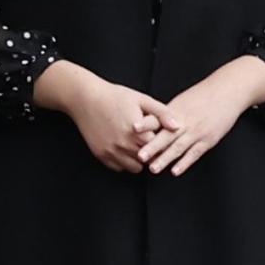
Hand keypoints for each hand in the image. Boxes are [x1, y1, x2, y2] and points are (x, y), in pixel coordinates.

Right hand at [35, 61, 177, 173]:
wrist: (85, 98)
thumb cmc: (115, 96)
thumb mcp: (142, 99)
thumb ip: (162, 113)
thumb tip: (178, 127)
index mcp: (137, 131)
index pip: (159, 149)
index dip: (163, 145)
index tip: (164, 140)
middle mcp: (123, 144)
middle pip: (149, 160)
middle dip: (153, 154)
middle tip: (154, 145)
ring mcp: (111, 151)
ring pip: (135, 168)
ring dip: (139, 160)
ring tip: (139, 147)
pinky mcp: (101, 155)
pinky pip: (119, 167)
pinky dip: (124, 161)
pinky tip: (126, 149)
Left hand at [138, 57, 264, 176]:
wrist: (227, 91)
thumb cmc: (204, 95)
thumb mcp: (183, 101)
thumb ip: (168, 114)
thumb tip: (151, 123)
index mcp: (176, 110)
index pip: (158, 118)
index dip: (145, 124)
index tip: (133, 129)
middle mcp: (185, 121)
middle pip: (166, 136)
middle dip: (152, 147)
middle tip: (139, 156)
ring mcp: (197, 131)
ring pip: (178, 147)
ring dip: (165, 159)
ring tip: (153, 169)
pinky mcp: (208, 139)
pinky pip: (194, 153)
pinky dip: (184, 163)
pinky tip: (175, 171)